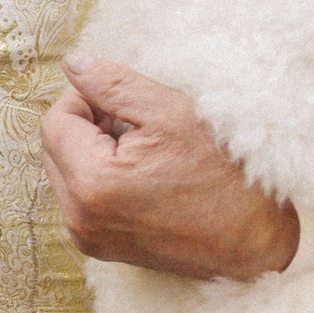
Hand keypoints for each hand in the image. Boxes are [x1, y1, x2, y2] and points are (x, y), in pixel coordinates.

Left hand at [40, 53, 299, 279]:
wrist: (258, 242)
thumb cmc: (224, 176)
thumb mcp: (169, 113)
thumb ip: (111, 84)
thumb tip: (71, 64)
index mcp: (91, 185)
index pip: (56, 121)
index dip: (85, 101)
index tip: (122, 104)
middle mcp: (80, 219)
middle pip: (55, 148)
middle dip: (87, 128)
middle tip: (136, 126)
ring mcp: (89, 238)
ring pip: (66, 171)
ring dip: (93, 152)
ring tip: (144, 153)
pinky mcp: (102, 248)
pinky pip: (81, 197)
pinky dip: (100, 178)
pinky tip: (143, 176)